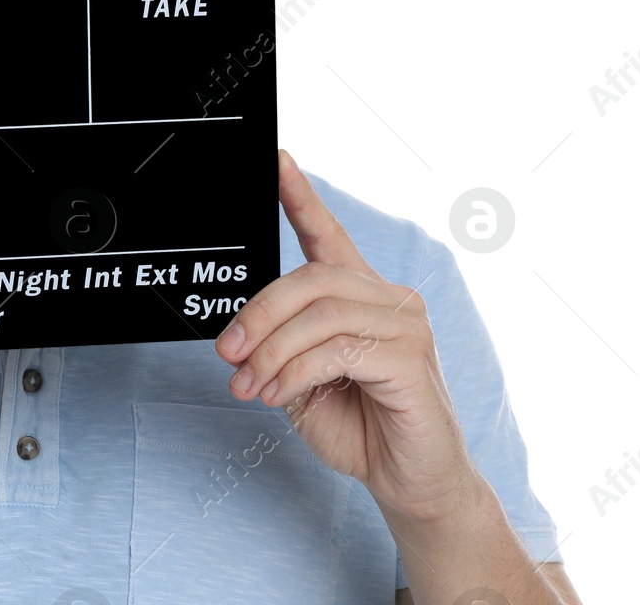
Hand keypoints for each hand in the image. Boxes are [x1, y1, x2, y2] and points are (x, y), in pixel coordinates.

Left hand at [214, 149, 480, 521]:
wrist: (408, 480)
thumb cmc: (359, 425)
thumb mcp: (301, 378)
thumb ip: (279, 345)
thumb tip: (237, 336)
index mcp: (359, 295)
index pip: (326, 234)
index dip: (300, 194)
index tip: (276, 159)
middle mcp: (387, 298)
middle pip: (310, 277)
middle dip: (258, 314)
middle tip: (227, 352)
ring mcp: (406, 324)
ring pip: (320, 314)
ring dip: (272, 352)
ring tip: (251, 386)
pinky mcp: (411, 358)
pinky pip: (339, 349)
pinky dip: (297, 372)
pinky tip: (280, 395)